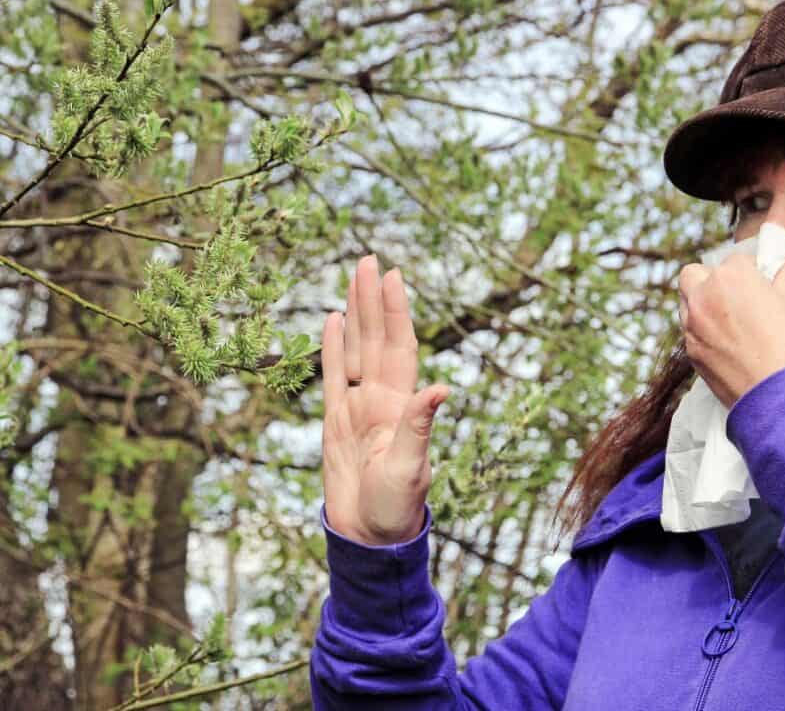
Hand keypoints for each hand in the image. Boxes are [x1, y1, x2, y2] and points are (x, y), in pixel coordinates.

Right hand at [320, 254, 449, 545]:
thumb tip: (442, 387)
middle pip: (375, 338)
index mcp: (401, 405)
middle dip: (373, 299)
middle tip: (368, 259)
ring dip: (355, 315)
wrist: (369, 536)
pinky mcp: (336, 422)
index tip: (393, 276)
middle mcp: (381, 399)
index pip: (399, 346)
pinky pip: (332, 377)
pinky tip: (331, 321)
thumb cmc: (395, 506)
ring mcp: (358, 408)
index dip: (396, 312)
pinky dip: (331, 349)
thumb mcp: (411, 467)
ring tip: (352, 279)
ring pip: (355, 350)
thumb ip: (420, 425)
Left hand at [678, 253, 784, 408]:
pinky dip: (704, 333)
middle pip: (694, 275)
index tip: (766, 285)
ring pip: (687, 305)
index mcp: (730, 276)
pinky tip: (729, 345)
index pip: (737, 261)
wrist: (783, 398)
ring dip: (703, 305)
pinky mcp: (692, 355)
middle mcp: (704, 298)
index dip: (754, 271)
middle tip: (738, 296)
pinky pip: (691, 334)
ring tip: (732, 321)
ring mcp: (693, 328)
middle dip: (711, 280)